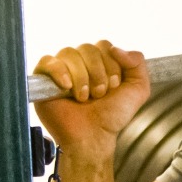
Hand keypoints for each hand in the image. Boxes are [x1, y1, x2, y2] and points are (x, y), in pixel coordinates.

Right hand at [31, 41, 149, 155]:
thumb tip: (116, 48)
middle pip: (87, 48)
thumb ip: (138, 63)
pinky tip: (66, 87)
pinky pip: (47, 61)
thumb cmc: (112, 116)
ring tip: (84, 98)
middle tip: (99, 94)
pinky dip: (58, 71)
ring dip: (81, 77)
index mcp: (100, 62)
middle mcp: (80, 63)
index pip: (104, 45)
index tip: (113, 87)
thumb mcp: (138, 89)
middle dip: (98, 73)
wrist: (93, 136)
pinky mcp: (43, 80)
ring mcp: (61, 70)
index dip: (111, 65)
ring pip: (69, 53)